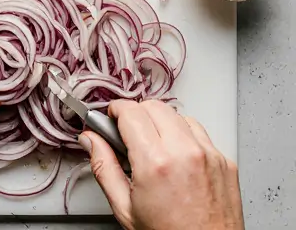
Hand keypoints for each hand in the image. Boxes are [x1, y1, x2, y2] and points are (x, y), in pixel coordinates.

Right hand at [81, 100, 243, 229]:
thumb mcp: (125, 209)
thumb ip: (103, 167)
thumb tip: (90, 139)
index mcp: (155, 163)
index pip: (129, 111)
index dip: (114, 111)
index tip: (111, 120)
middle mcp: (184, 153)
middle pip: (153, 106)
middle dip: (137, 115)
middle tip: (130, 135)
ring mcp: (209, 155)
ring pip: (177, 114)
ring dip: (162, 123)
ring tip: (156, 147)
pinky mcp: (225, 162)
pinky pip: (200, 132)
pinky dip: (185, 136)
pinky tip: (177, 156)